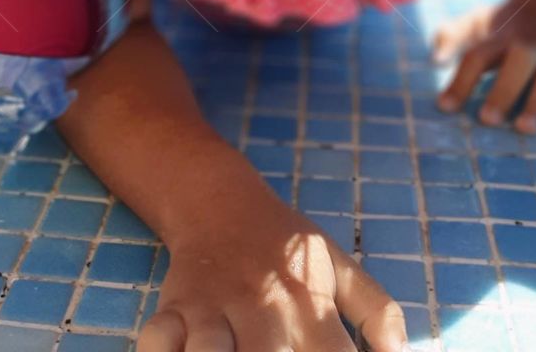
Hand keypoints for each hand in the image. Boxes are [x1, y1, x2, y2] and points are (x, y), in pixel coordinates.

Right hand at [137, 194, 410, 350]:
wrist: (217, 198)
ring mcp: (217, 308)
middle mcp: (265, 308)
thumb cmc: (283, 244)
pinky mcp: (175, 306)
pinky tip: (170, 350)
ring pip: (211, 349)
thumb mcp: (337, 264)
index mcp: (310, 304)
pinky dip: (162, 349)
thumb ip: (375, 308)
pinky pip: (160, 337)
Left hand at [432, 0, 535, 131]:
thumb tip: (434, 60)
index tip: (444, 108)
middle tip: (487, 119)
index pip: (477, 57)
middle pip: (516, 65)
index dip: (460, 82)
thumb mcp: (478, 21)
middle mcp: (530, 44)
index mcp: (500, 37)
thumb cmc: (508, 22)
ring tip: (525, 128)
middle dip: (502, 91)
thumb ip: (452, 37)